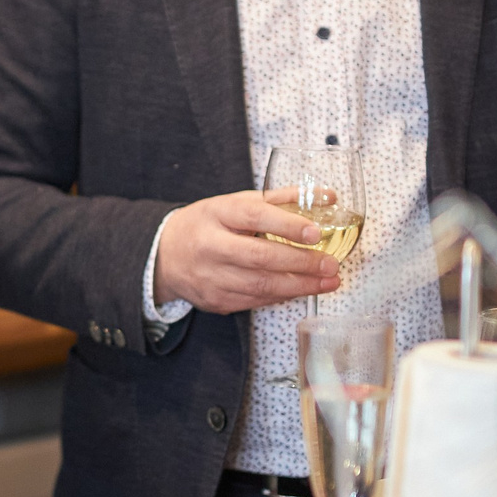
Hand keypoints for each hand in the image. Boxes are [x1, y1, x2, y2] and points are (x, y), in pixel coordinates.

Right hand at [150, 190, 341, 313]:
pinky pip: (255, 301)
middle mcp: (210, 247)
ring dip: (300, 286)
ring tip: (328, 282)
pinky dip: (282, 295)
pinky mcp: (215, 301)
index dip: (287, 225)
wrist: (165, 255)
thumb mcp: (234, 203)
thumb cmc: (207, 224)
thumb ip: (280, 199)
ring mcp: (211, 278)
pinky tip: (302, 289)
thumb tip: (326, 196)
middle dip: (301, 263)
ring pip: (260, 286)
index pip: (254, 217)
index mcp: (216, 215)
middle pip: (259, 258)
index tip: (316, 232)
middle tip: (331, 265)